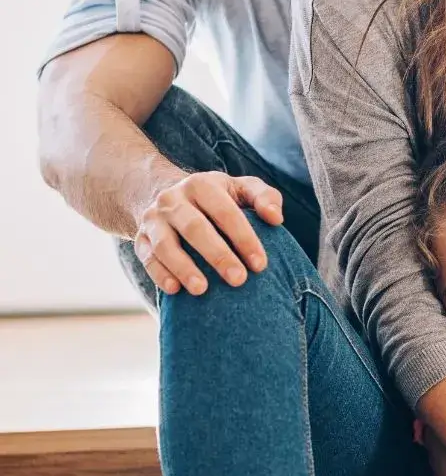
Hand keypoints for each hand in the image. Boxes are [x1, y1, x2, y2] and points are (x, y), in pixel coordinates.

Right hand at [133, 171, 282, 294]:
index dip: (244, 237)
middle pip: (195, 227)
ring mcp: (154, 219)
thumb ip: (265, 197)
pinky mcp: (140, 238)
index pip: (225, 211)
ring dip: (183, 267)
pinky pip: (146, 257)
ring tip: (202, 290)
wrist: (166, 195)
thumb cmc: (218, 198)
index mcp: (202, 185)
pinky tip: (174, 290)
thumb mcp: (242, 188)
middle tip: (239, 280)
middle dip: (218, 254)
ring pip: (164, 244)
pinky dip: (159, 274)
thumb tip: (276, 218)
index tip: (260, 264)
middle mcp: (173, 199)